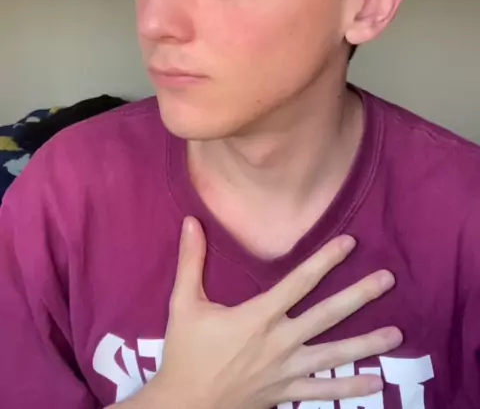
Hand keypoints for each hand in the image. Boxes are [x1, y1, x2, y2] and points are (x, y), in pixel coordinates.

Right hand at [130, 216, 401, 408]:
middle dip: (360, 296)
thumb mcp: (184, 304)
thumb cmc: (185, 353)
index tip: (350, 243)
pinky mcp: (286, 393)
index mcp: (258, 316)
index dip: (325, 260)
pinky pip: (324, 391)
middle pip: (327, 315)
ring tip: (397, 333)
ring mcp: (286, 370)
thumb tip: (190, 221)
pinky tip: (376, 383)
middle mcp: (279, 342)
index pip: (299, 282)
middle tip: (388, 280)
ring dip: (366, 344)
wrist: (184, 406)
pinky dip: (350, 388)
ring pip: (334, 355)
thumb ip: (191, 261)